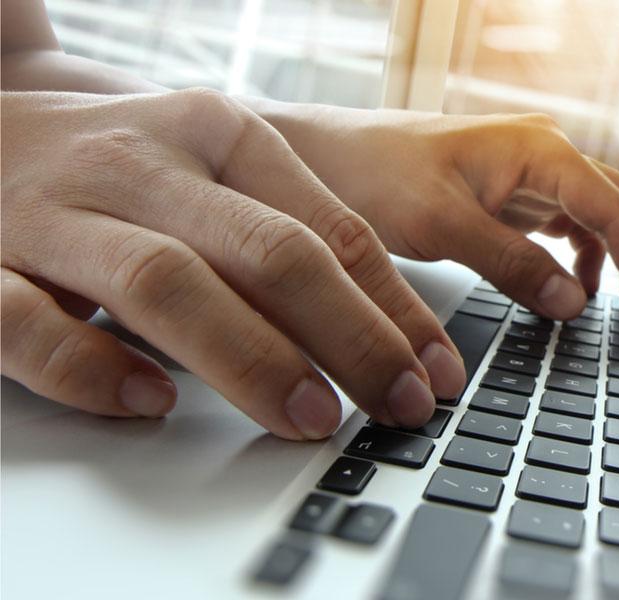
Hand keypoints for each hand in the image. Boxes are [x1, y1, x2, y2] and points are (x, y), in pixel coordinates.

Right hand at [1, 89, 465, 438]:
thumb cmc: (114, 166)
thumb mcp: (210, 169)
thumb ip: (284, 231)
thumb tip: (388, 329)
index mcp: (215, 133)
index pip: (330, 228)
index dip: (394, 307)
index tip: (436, 372)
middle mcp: (144, 163)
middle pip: (268, 252)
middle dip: (349, 336)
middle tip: (396, 404)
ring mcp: (57, 212)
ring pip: (165, 282)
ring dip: (249, 358)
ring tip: (309, 417)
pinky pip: (32, 324)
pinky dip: (93, 369)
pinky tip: (149, 402)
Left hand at [253, 105, 618, 334]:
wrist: (325, 156)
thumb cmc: (372, 173)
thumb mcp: (439, 224)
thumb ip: (510, 264)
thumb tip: (574, 304)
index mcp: (540, 150)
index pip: (618, 212)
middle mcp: (547, 155)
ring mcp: (535, 174)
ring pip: (609, 215)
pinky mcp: (516, 195)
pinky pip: (575, 225)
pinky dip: (591, 260)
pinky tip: (580, 293)